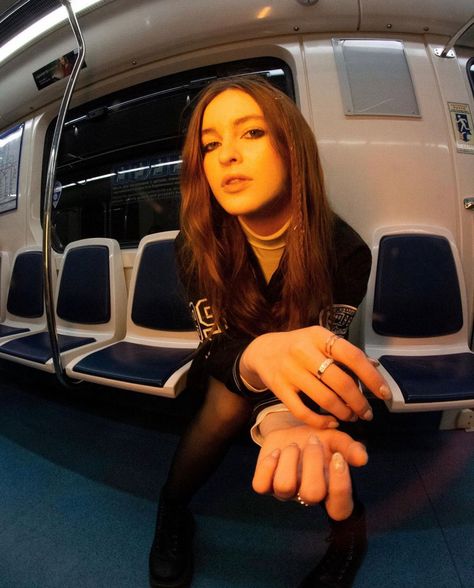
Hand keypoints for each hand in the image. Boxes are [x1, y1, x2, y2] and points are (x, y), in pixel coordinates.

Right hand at [240, 326, 390, 427]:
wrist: (262, 351)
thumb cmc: (298, 346)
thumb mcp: (319, 341)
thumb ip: (344, 354)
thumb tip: (375, 368)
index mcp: (318, 336)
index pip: (352, 356)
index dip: (371, 377)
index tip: (384, 393)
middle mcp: (303, 351)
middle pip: (340, 381)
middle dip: (359, 402)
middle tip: (366, 413)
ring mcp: (290, 371)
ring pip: (324, 398)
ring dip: (343, 412)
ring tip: (351, 417)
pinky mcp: (279, 388)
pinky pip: (303, 411)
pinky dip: (320, 421)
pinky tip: (331, 422)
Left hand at [252, 421, 366, 519]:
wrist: (291, 428)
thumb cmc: (319, 439)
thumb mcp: (336, 440)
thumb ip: (350, 449)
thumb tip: (363, 459)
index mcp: (330, 492)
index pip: (340, 509)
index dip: (340, 486)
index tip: (337, 457)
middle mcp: (307, 497)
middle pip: (311, 495)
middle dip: (313, 463)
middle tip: (313, 441)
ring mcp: (285, 493)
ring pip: (284, 487)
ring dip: (290, 460)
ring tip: (294, 446)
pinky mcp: (265, 484)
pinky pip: (260, 486)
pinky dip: (268, 466)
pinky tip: (276, 452)